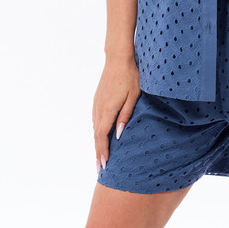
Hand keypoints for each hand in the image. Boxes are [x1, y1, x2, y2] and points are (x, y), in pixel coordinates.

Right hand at [93, 57, 140, 173]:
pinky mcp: (97, 99)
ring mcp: (96, 103)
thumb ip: (125, 116)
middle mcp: (99, 108)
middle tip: (100, 169)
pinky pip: (96, 120)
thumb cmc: (130, 76)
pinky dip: (97, 132)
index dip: (103, 152)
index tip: (104, 165)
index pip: (102, 136)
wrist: (118, 58)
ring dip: (97, 143)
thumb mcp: (133, 96)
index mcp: (108, 109)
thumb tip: (118, 135)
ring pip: (95, 128)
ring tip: (101, 157)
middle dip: (98, 152)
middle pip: (96, 135)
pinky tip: (101, 137)